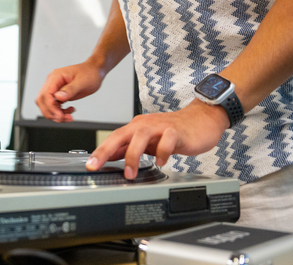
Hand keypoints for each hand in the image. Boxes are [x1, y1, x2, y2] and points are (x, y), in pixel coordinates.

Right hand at [35, 61, 105, 122]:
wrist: (94, 71)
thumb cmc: (89, 74)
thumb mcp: (82, 82)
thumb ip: (70, 90)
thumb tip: (58, 97)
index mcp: (56, 76)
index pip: (46, 94)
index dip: (51, 107)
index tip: (60, 115)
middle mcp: (52, 82)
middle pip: (42, 100)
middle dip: (51, 112)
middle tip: (63, 118)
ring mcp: (55, 88)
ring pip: (46, 104)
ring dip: (55, 114)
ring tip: (68, 117)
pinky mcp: (58, 93)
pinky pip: (54, 105)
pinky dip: (59, 111)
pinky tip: (69, 111)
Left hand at [86, 100, 228, 178]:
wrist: (202, 119)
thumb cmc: (174, 131)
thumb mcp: (149, 140)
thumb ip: (131, 147)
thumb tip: (111, 156)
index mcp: (137, 127)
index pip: (113, 138)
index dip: (100, 151)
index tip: (90, 165)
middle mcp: (145, 124)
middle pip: (121, 134)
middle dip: (106, 150)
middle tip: (97, 165)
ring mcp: (161, 126)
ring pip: (141, 136)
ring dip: (133, 155)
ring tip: (130, 173)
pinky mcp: (176, 131)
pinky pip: (167, 141)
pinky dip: (163, 153)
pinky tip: (161, 163)